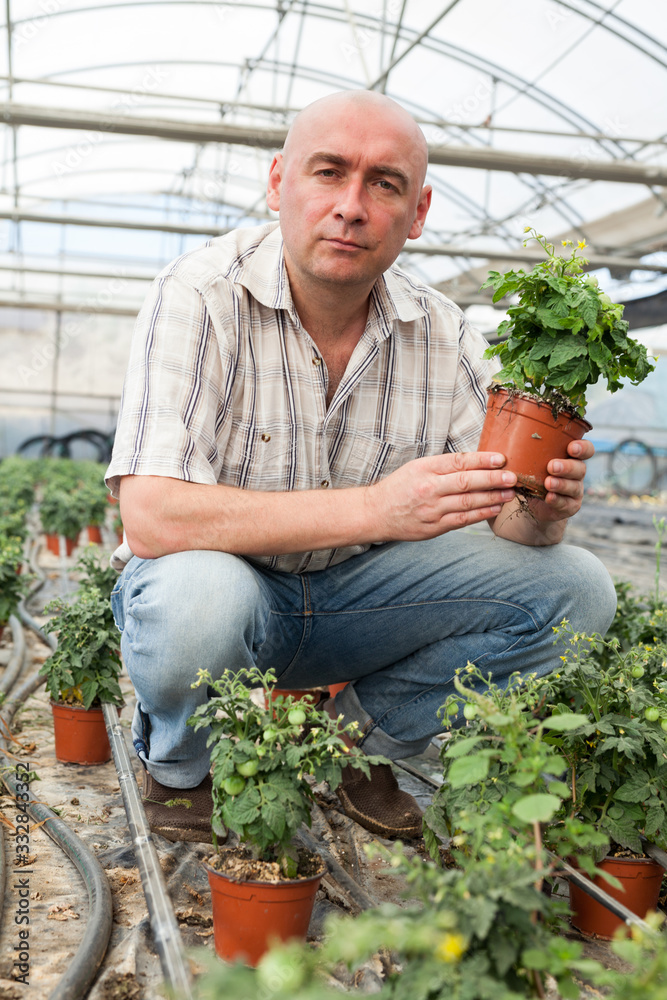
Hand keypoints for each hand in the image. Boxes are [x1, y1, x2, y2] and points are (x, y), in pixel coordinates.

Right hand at [368, 451, 516, 541]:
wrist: (375, 513)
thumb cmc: (398, 488)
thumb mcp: (416, 467)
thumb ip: (442, 466)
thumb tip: (475, 463)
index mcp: (424, 469)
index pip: (458, 462)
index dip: (482, 460)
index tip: (501, 459)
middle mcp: (429, 488)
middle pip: (467, 482)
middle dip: (493, 479)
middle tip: (512, 477)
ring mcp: (432, 509)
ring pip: (468, 502)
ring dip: (492, 498)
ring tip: (509, 493)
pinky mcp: (434, 527)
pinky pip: (463, 520)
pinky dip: (481, 514)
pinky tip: (495, 508)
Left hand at [531, 438, 593, 522]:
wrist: (535, 502)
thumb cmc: (535, 473)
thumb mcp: (534, 460)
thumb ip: (530, 449)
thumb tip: (508, 433)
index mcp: (571, 457)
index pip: (586, 449)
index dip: (583, 448)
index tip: (571, 447)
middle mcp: (577, 473)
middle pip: (580, 468)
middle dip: (567, 467)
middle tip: (552, 466)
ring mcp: (575, 490)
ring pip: (573, 486)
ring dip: (561, 484)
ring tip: (548, 483)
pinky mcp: (570, 506)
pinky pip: (566, 503)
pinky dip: (557, 500)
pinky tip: (549, 497)